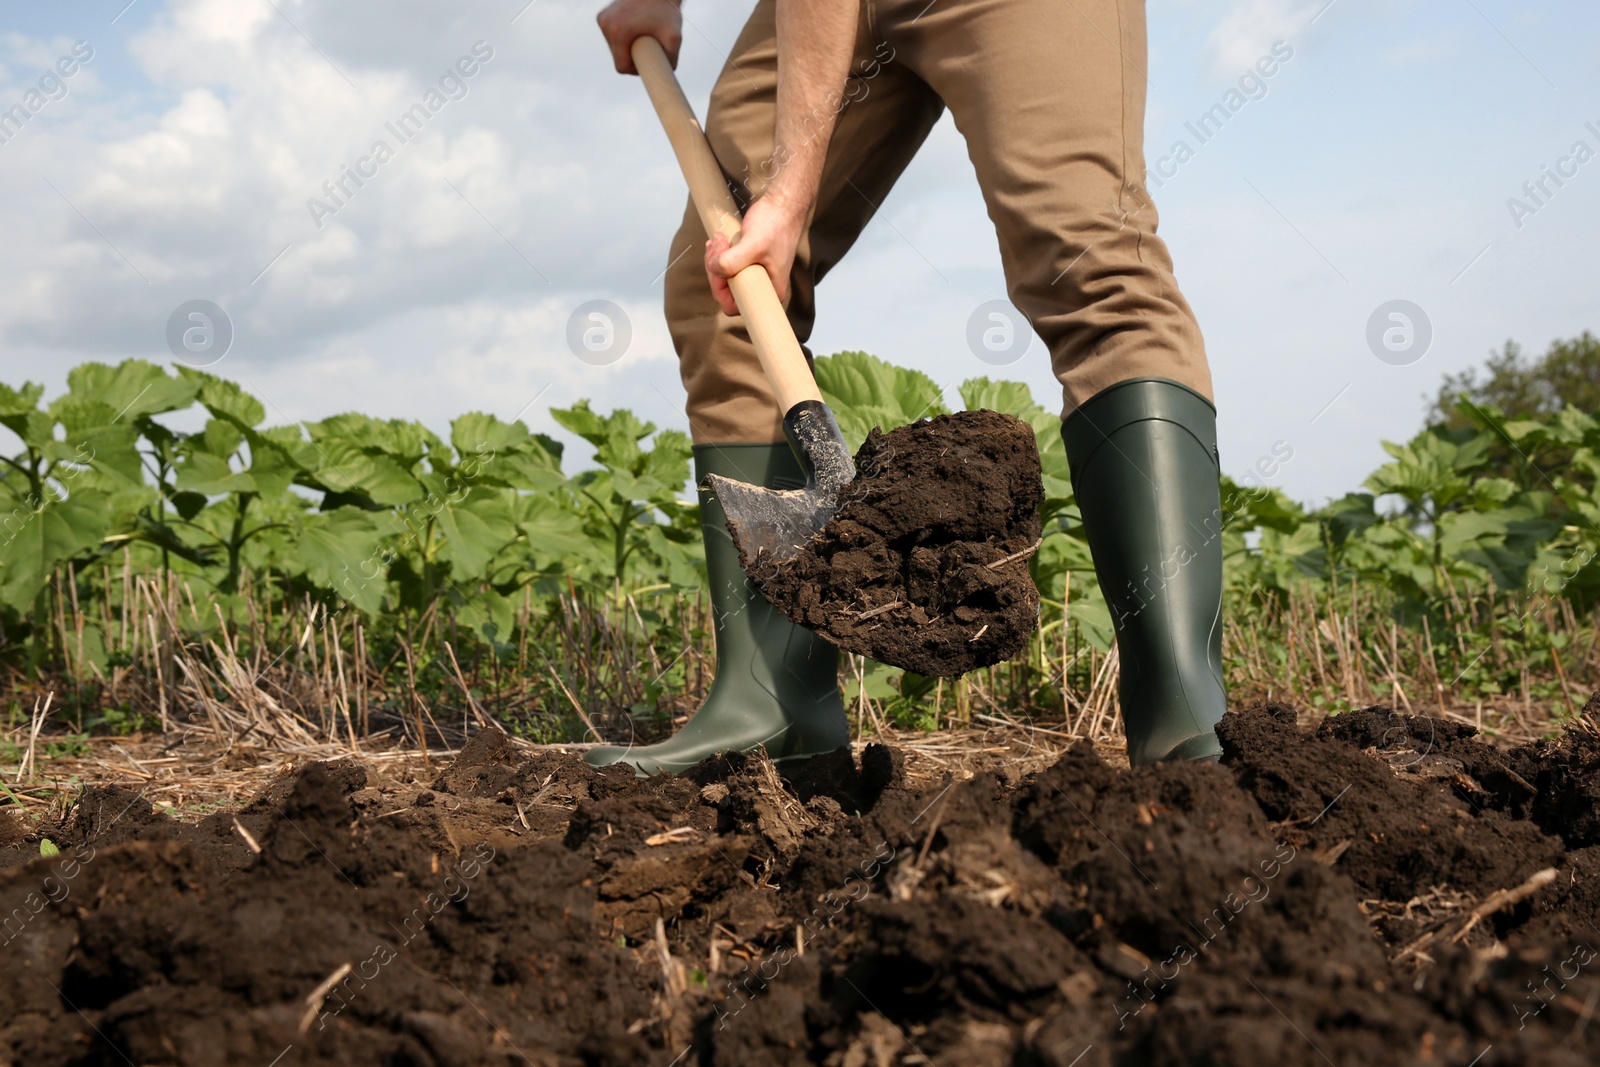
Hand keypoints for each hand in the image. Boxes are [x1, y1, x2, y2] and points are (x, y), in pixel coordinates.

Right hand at [596, 0, 682, 73]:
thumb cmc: (666, 9)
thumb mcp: (675, 37)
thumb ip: (672, 60)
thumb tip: (666, 76)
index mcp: (618, 32)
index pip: (621, 67)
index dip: (635, 70)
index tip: (647, 64)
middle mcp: (606, 24)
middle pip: (617, 57)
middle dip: (631, 57)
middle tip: (649, 50)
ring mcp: (602, 18)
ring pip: (613, 47)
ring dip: (626, 47)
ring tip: (643, 38)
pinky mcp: (603, 14)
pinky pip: (612, 35)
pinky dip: (623, 36)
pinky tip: (634, 30)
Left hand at [705, 196, 806, 316]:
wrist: (784, 204)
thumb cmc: (775, 224)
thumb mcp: (753, 244)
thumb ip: (731, 262)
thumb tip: (714, 270)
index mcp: (768, 292)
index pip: (733, 305)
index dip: (719, 286)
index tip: (717, 263)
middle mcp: (762, 288)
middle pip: (726, 291)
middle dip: (715, 268)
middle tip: (717, 244)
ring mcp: (755, 276)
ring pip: (725, 278)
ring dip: (716, 259)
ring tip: (719, 239)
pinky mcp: (750, 263)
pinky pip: (729, 266)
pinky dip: (720, 254)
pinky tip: (720, 241)